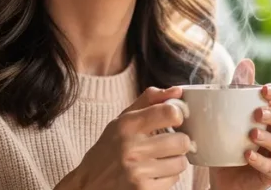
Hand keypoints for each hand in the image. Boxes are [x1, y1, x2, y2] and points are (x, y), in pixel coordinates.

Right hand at [62, 87, 192, 189]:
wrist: (88, 184)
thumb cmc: (109, 150)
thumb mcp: (122, 121)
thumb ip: (149, 101)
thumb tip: (177, 91)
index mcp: (127, 125)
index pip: (169, 112)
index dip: (178, 115)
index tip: (175, 120)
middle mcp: (131, 148)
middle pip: (182, 141)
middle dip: (179, 142)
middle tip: (168, 144)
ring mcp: (137, 171)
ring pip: (181, 162)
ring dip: (174, 161)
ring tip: (160, 160)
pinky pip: (174, 180)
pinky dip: (168, 177)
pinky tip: (154, 174)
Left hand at [209, 59, 270, 189]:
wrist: (223, 174)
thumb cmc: (232, 139)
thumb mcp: (231, 112)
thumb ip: (240, 89)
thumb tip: (247, 62)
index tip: (263, 90)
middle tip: (257, 113)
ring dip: (269, 139)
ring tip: (252, 133)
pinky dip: (262, 161)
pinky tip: (248, 155)